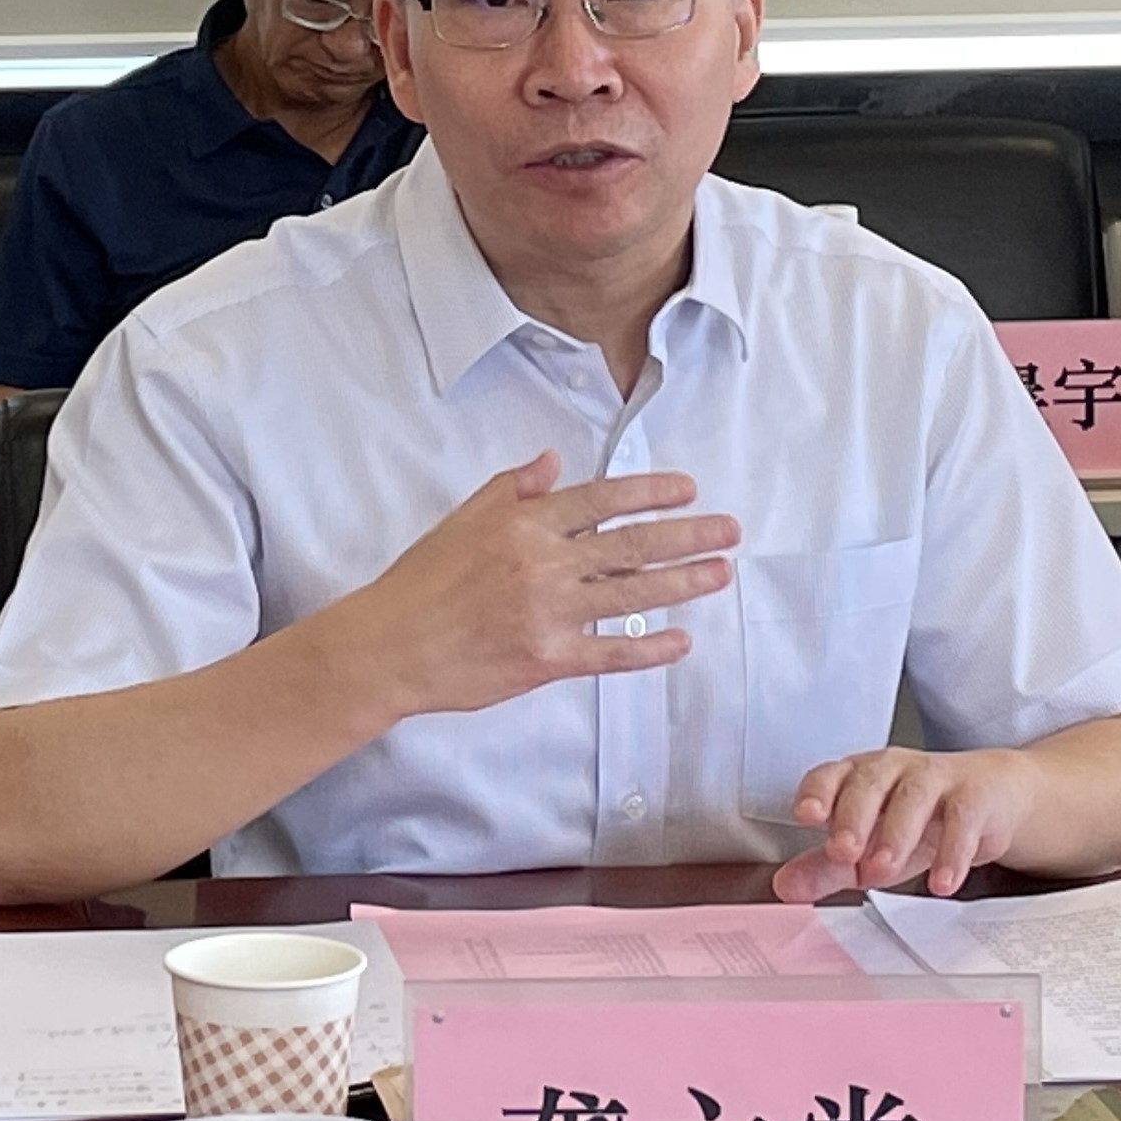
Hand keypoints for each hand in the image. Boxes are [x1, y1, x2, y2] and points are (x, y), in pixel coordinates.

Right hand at [318, 451, 737, 720]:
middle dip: (688, 535)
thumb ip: (512, 490)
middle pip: (632, 544)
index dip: (650, 492)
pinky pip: (612, 653)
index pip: (602, 499)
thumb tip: (551, 461)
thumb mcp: (462, 519)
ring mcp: (549, 613)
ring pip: (632, 594)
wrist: (391, 645)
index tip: (687, 490)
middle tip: (728, 530)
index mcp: (524, 523)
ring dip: (683, 583)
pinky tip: (681, 641)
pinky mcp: (548, 659)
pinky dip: (650, 648)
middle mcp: (544, 563)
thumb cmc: (422, 581)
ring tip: (719, 573)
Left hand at [772, 746, 1040, 902]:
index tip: (805, 815)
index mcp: (859, 776)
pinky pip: (963, 818)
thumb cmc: (922, 819)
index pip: (830, 775)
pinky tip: (942, 881)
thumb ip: (826, 867)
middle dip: (852, 818)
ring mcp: (936, 778)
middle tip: (842, 853)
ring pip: (913, 796)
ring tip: (882, 871)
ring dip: (896, 835)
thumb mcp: (869, 847)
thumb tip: (785, 886)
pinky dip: (952, 852)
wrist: (992, 798)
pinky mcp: (974, 796)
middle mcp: (893, 769)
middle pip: (868, 783)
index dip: (817, 792)